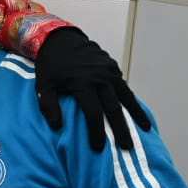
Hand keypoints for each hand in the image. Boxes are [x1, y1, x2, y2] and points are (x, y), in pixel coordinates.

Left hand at [33, 28, 151, 150]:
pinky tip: (138, 113)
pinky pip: (125, 88)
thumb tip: (57, 128)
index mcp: (82, 84)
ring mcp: (110, 72)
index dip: (96, 132)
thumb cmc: (50, 65)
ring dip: (136, 115)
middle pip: (114, 109)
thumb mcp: (43, 85)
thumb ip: (48, 107)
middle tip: (127, 148)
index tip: (98, 148)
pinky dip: (133, 102)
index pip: (93, 114)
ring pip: (126, 98)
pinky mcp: (114, 68)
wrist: (60, 38)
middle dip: (120, 130)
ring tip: (145, 131)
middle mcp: (100, 78)